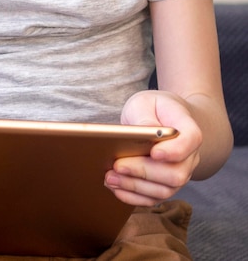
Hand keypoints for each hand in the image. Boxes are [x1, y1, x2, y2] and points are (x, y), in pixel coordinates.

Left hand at [104, 90, 201, 205]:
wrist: (165, 119)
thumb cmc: (155, 109)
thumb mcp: (146, 102)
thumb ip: (145, 116)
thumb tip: (143, 131)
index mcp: (188, 130)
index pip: (190, 141)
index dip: (174, 150)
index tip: (154, 153)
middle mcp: (189, 156)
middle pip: (176, 173)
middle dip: (144, 172)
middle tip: (118, 166)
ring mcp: (180, 173)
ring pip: (164, 190)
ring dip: (134, 187)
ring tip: (110, 178)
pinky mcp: (166, 185)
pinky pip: (154, 198)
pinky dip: (134, 197)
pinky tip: (116, 189)